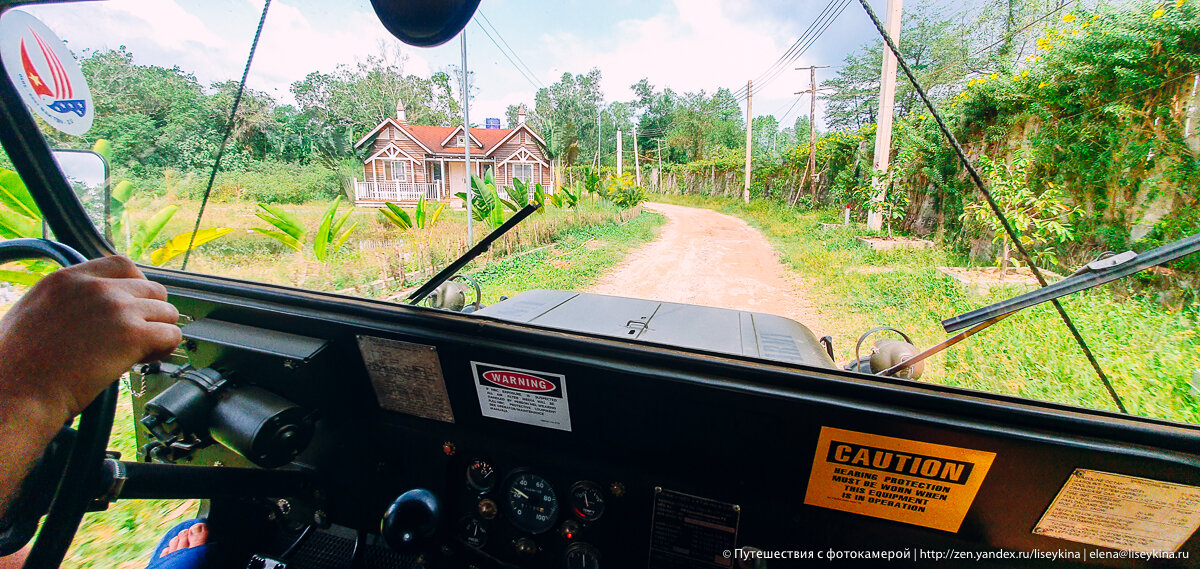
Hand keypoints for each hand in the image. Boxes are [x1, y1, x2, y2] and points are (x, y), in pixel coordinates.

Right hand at [0, 255, 181, 421]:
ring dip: (159, 332)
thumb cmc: (16, 366)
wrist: (17, 392)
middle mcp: (95, 289)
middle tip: (136, 337)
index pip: (122, 265)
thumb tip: (86, 310)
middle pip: (152, 289)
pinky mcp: (133, 335)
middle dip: (150, 313)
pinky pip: (171, 335)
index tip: (133, 307)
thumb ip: (64, 301)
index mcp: (67, 279)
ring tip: (139, 352)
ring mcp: (117, 310)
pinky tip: (144, 360)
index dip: (136, 286)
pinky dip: (164, 349)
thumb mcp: (31, 312)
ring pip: (166, 312)